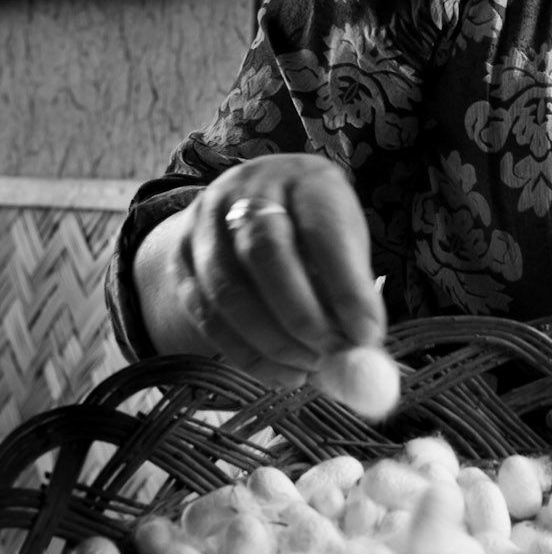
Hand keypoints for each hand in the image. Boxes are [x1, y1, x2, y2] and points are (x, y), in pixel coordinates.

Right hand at [164, 158, 385, 386]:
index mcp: (304, 180)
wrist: (246, 207)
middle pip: (265, 254)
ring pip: (228, 291)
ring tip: (309, 368)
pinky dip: (247, 355)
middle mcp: (247, 192)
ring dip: (272, 342)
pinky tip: (280, 373)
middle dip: (301, 316)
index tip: (367, 335)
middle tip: (331, 355)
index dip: (346, 287)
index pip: (322, 230)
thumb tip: (361, 345)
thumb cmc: (314, 228)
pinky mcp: (181, 261)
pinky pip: (207, 317)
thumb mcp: (345, 239)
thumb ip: (353, 285)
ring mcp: (205, 225)